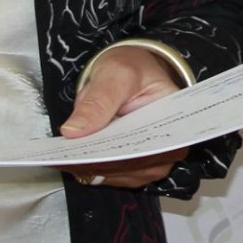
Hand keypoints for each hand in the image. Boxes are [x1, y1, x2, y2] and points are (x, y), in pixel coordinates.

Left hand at [59, 47, 187, 188]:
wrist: (128, 73)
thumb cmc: (132, 68)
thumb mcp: (116, 73)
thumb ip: (98, 101)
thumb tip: (73, 131)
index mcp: (174, 122)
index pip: (152, 148)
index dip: (124, 155)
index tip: (93, 154)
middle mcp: (166, 148)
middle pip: (134, 165)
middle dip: (102, 161)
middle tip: (71, 155)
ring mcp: (148, 160)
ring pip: (118, 174)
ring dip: (92, 167)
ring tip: (67, 155)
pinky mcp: (129, 165)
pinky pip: (108, 173)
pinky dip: (88, 167)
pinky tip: (71, 156)